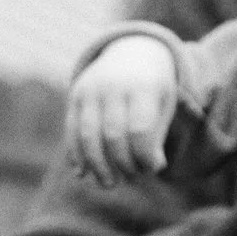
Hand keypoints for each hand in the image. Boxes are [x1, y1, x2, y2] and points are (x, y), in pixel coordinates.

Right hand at [68, 37, 180, 185]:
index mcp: (143, 87)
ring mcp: (91, 90)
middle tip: (130, 178)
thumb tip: (153, 166)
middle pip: (113, 135)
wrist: (132, 52)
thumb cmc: (154, 88)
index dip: (143, 155)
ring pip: (88, 135)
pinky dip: (76, 154)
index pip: (139, 129)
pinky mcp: (75, 96)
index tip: (151, 169)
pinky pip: (72, 130)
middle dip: (122, 163)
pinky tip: (83, 173)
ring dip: (97, 165)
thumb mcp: (164, 104)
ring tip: (108, 183)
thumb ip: (157, 135)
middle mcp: (114, 87)